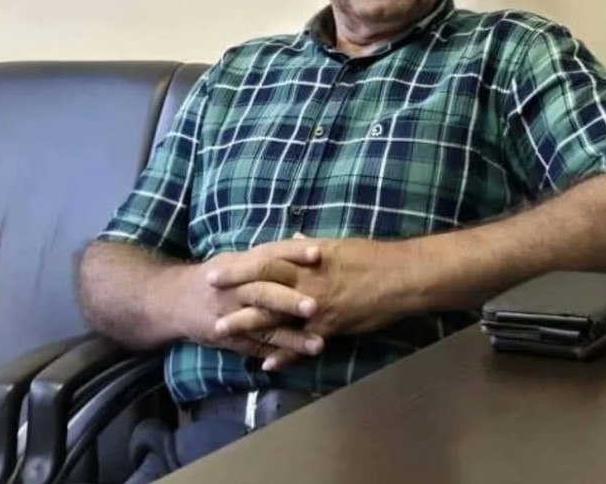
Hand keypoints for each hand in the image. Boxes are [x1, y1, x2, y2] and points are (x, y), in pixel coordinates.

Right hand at [169, 242, 324, 359]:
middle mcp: (234, 289)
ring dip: (290, 338)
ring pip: (262, 326)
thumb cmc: (216, 275)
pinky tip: (297, 361)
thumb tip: (304, 240)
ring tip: (318, 345)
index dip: (293, 254)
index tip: (319, 254)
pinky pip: (254, 348)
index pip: (269, 255)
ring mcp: (230, 316)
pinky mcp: (228, 338)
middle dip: (289, 300)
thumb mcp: (238, 258)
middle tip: (316, 306)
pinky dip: (275, 355)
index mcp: (240, 265)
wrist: (174, 299)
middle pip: (263, 292)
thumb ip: (270, 253)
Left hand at [210, 237, 417, 368]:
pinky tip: (266, 365)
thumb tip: (292, 241)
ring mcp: (316, 304)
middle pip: (261, 285)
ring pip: (274, 315)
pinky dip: (285, 355)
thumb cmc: (371, 256)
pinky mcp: (330, 326)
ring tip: (221, 332)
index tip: (215, 271)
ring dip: (247, 324)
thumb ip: (311, 247)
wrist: (400, 276)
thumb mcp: (338, 245)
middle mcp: (306, 279)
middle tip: (205, 298)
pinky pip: (302, 344)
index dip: (238, 266)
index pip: (265, 259)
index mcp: (307, 257)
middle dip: (232, 292)